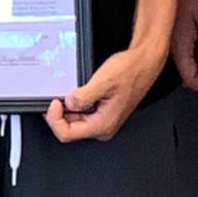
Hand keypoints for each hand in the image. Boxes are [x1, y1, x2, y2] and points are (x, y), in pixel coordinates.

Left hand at [44, 47, 164, 142]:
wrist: (143, 64)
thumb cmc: (129, 71)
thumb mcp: (103, 81)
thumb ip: (84, 96)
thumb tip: (68, 103)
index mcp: (102, 124)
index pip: (67, 134)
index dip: (54, 119)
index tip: (53, 102)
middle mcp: (102, 126)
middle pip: (69, 129)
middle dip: (58, 114)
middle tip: (54, 96)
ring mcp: (103, 119)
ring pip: (75, 121)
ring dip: (65, 108)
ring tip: (63, 92)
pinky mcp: (102, 110)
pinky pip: (82, 112)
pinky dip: (73, 103)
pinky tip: (73, 91)